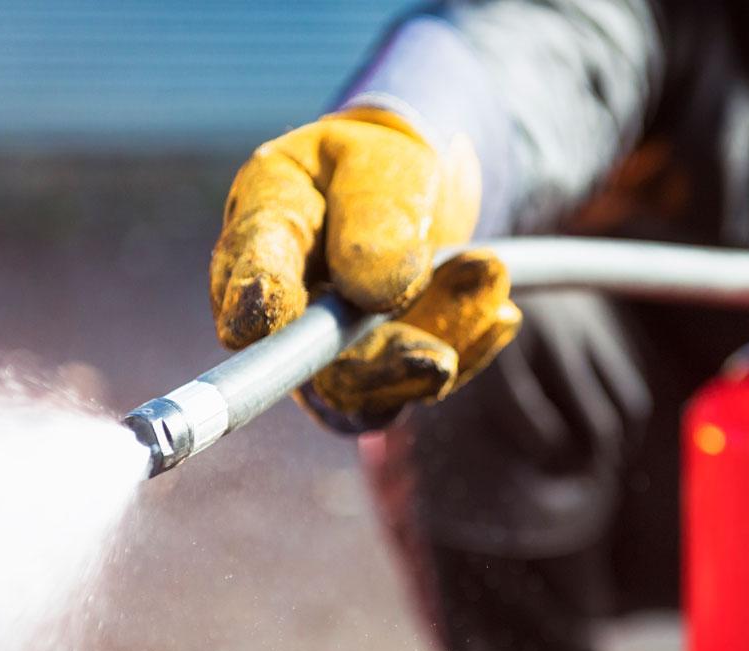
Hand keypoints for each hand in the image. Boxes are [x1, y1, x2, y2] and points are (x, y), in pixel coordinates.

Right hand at [209, 109, 520, 429]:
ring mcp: (324, 348)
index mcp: (268, 219)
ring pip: (370, 386)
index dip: (249, 295)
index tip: (256, 324)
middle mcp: (283, 300)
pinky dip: (466, 350)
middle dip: (382, 366)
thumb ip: (374, 215)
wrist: (412, 195)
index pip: (249, 260)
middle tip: (439, 362)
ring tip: (490, 276)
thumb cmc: (381, 168)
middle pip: (312, 359)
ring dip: (441, 343)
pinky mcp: (371, 373)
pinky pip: (413, 386)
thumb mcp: (381, 166)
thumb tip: (375, 293)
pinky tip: (499, 315)